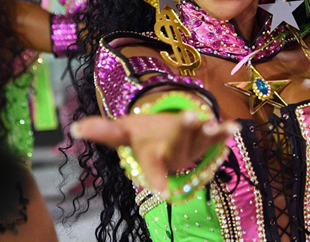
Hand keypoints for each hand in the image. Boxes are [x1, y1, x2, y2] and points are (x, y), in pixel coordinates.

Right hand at [71, 112, 238, 197]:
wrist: (166, 137)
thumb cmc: (143, 136)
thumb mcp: (123, 132)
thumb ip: (102, 131)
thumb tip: (75, 128)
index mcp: (152, 158)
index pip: (153, 172)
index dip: (158, 182)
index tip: (164, 192)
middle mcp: (174, 155)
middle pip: (180, 146)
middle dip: (185, 132)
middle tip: (189, 116)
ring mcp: (194, 148)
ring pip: (201, 142)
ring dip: (208, 132)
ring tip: (213, 121)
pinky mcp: (209, 140)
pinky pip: (218, 137)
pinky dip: (226, 132)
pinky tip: (234, 126)